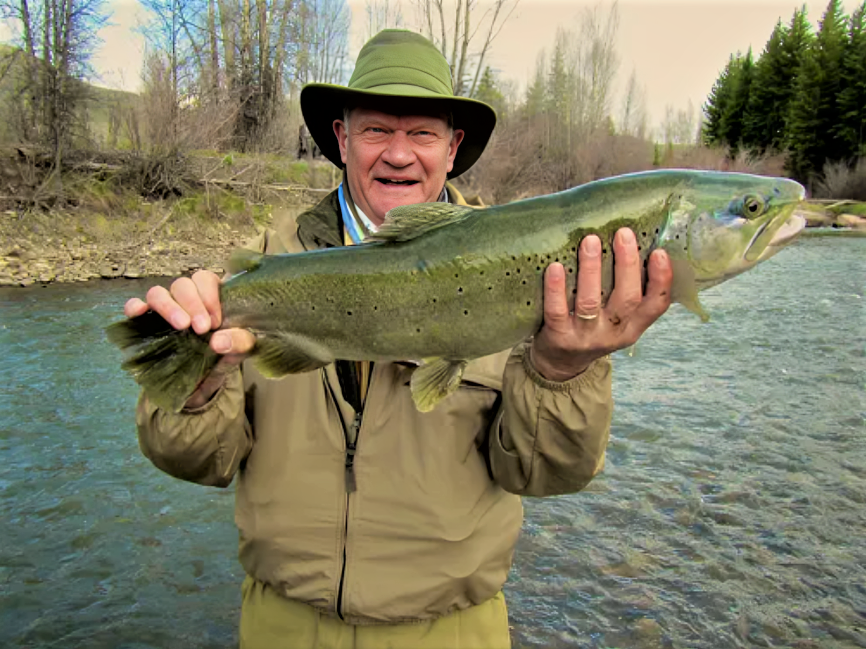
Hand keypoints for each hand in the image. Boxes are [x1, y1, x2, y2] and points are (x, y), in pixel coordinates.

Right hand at [124, 270, 255, 407]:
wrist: (201, 385)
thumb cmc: (223, 358)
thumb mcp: (240, 351)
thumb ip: (239, 342)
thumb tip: (218, 341)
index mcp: (210, 297)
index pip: (206, 279)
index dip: (210, 295)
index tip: (216, 321)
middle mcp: (185, 299)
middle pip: (182, 284)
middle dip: (193, 303)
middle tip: (202, 328)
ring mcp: (163, 310)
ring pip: (157, 293)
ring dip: (169, 306)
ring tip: (182, 326)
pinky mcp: (144, 324)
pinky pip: (133, 307)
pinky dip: (134, 306)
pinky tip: (140, 312)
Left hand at [530, 228, 672, 380]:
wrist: (560, 364)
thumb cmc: (592, 329)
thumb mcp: (617, 320)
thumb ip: (627, 292)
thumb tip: (634, 246)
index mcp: (632, 327)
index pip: (656, 306)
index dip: (661, 280)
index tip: (660, 252)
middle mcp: (612, 333)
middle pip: (626, 300)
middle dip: (627, 265)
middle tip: (623, 234)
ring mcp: (585, 336)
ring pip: (590, 303)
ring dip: (591, 270)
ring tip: (591, 241)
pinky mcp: (558, 337)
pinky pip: (557, 311)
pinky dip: (556, 289)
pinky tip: (555, 267)